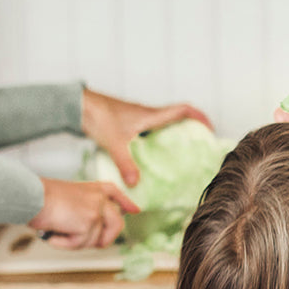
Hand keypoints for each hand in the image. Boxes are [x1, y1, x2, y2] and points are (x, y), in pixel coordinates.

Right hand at [29, 178, 139, 249]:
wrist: (32, 196)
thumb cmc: (41, 197)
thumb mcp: (69, 197)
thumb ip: (84, 207)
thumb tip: (91, 225)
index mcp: (95, 188)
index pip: (116, 194)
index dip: (126, 204)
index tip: (134, 210)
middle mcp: (100, 197)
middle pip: (117, 224)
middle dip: (105, 240)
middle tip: (87, 244)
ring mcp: (96, 210)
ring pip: (94, 240)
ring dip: (74, 242)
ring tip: (58, 230)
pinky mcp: (89, 222)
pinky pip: (80, 244)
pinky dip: (64, 244)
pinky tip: (54, 234)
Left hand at [81, 88, 211, 186]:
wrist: (78, 105)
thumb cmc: (97, 117)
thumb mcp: (114, 143)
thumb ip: (126, 164)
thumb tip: (135, 183)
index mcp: (149, 115)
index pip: (182, 109)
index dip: (199, 116)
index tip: (209, 128)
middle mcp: (146, 113)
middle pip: (176, 115)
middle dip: (190, 125)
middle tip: (198, 142)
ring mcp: (136, 116)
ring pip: (162, 121)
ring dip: (174, 130)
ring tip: (179, 149)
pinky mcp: (127, 121)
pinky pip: (150, 127)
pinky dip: (157, 136)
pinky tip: (151, 152)